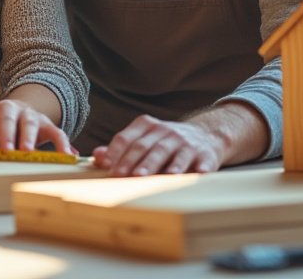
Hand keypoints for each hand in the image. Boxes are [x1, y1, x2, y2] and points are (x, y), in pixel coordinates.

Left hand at [0, 99, 74, 153]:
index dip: (7, 135)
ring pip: (50, 129)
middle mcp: (25, 113)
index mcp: (5, 110)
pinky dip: (67, 148)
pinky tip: (71, 159)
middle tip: (26, 154)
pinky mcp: (52, 130)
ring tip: (60, 158)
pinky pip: (62, 137)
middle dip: (28, 139)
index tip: (6, 152)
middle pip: (28, 123)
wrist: (15, 112)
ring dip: (55, 143)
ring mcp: (40, 121)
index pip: (5, 121)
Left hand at [92, 114, 222, 175]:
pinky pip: (200, 161)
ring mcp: (185, 142)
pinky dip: (196, 169)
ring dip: (156, 164)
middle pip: (145, 146)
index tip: (106, 166)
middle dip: (132, 161)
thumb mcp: (144, 139)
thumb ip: (121, 148)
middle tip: (122, 175)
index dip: (115, 151)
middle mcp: (165, 131)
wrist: (206, 136)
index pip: (127, 137)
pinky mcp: (205, 154)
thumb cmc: (166, 142)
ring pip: (168, 152)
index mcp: (146, 126)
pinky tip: (193, 175)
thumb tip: (97, 156)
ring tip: (146, 176)